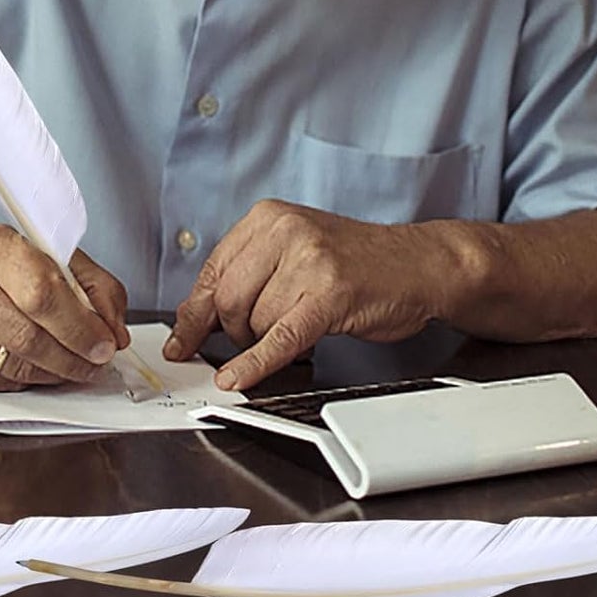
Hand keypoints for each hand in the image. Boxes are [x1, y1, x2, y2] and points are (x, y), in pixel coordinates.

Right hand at [0, 225, 129, 389]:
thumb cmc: (4, 266)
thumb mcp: (57, 257)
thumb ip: (96, 288)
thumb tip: (115, 332)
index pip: (43, 292)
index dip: (80, 325)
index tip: (104, 341)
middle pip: (28, 335)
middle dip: (73, 355)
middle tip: (96, 360)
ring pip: (15, 366)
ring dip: (56, 372)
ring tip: (75, 364)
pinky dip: (30, 379)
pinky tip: (40, 365)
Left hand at [164, 200, 435, 390]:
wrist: (417, 262)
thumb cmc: (356, 261)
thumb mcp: (296, 249)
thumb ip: (248, 273)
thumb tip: (193, 316)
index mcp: (269, 217)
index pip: (212, 270)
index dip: (193, 312)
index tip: (179, 339)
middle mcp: (285, 231)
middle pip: (226, 298)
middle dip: (230, 332)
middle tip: (248, 343)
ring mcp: (309, 261)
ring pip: (254, 321)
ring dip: (263, 343)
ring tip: (291, 333)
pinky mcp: (330, 295)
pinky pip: (280, 338)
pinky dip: (255, 364)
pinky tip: (238, 379)